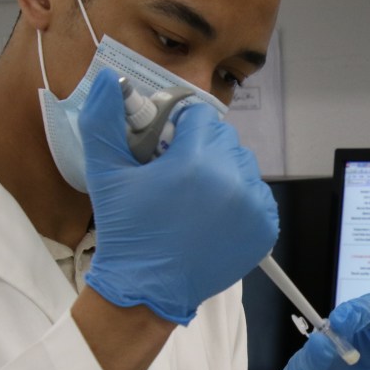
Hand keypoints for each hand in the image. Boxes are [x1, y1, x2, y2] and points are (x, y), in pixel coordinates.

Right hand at [79, 68, 277, 323]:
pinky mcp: (265, 227)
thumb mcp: (105, 172)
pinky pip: (258, 192)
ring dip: (222, 170)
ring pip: (242, 163)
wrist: (148, 288)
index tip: (165, 147)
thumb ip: (104, 120)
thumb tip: (108, 81)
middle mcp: (231, 179)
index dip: (179, 127)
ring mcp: (253, 206)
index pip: (199, 115)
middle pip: (223, 137)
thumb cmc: (127, 231)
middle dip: (200, 147)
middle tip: (176, 173)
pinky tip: (214, 212)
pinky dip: (240, 197)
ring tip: (195, 195)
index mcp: (194, 161)